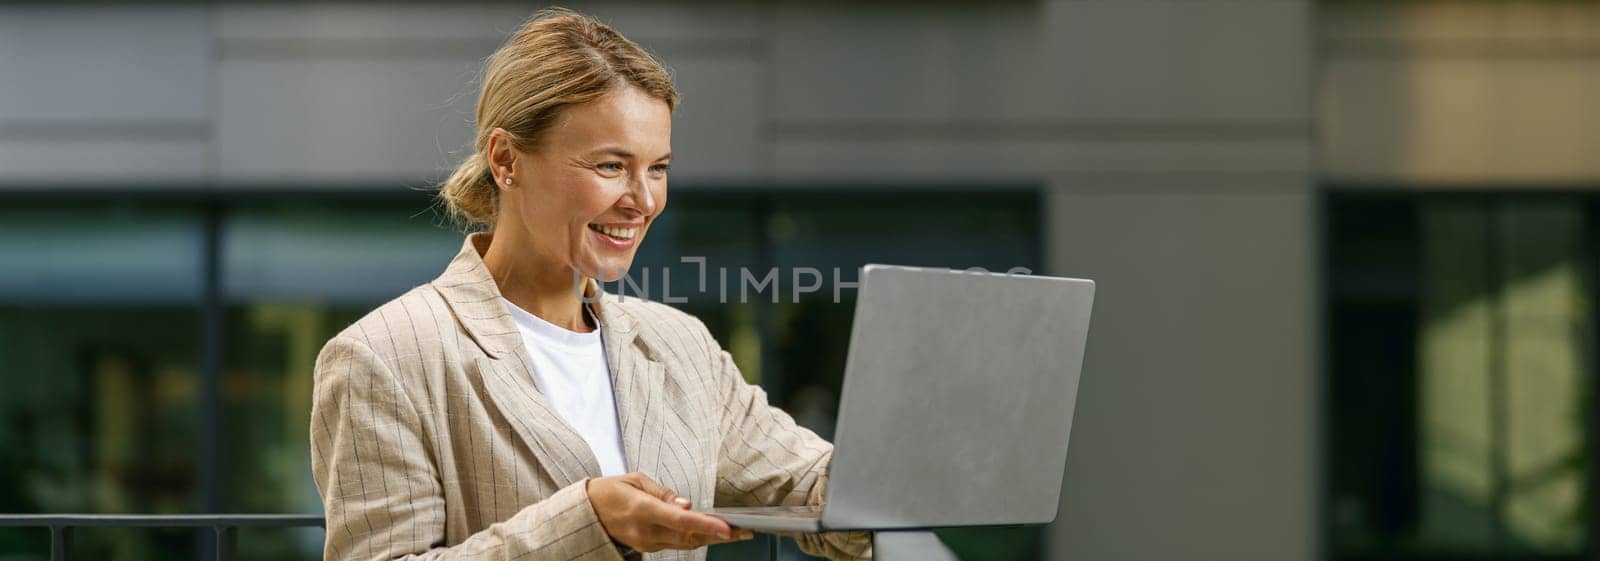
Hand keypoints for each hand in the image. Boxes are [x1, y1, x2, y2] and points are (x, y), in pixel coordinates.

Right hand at [587, 472, 754, 552]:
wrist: (585, 515)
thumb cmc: (610, 491)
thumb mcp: (634, 480)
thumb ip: (662, 492)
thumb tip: (687, 504)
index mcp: (642, 510)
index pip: (680, 521)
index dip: (705, 525)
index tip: (726, 527)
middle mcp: (646, 531)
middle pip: (690, 537)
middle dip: (719, 535)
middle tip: (746, 530)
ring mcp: (647, 543)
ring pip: (687, 544)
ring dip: (712, 539)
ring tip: (738, 533)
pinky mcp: (649, 548)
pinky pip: (677, 544)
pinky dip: (697, 539)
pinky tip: (713, 533)